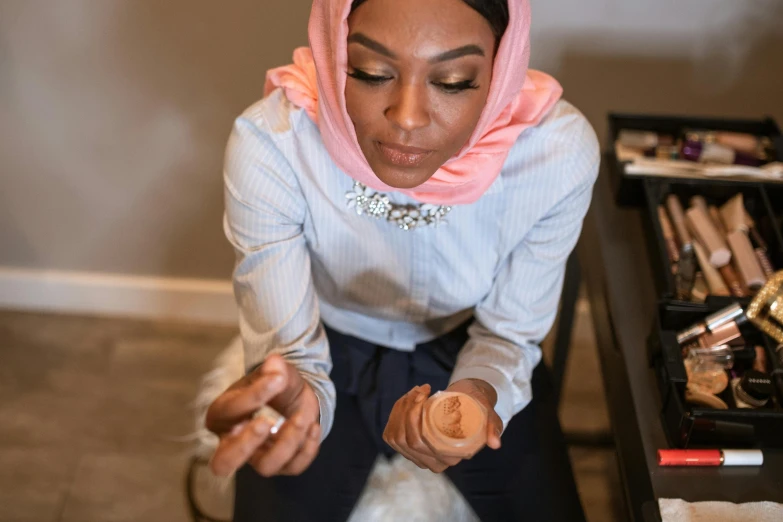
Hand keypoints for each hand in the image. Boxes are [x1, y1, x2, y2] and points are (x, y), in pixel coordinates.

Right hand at [205, 354, 320, 477]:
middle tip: (265, 422)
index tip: (277, 378)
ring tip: (302, 416)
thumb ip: (274, 368)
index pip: (228, 411)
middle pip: (224, 462)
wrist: (295, 397)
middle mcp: (234, 442)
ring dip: (288, 441)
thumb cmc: (274, 386)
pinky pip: (293, 467)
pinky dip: (307, 449)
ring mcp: (258, 457)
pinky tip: (313, 426)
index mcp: (223, 415)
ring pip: (266, 466)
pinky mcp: (283, 464)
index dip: (253, 396)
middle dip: (246, 444)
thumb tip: (275, 363)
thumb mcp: (274, 372)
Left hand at [382, 379, 501, 473]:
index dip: (414, 417)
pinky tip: (408, 399)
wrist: (467, 402)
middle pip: (405, 439)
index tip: (425, 393)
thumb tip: (495, 444)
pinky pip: (390, 434)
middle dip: (407, 408)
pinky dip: (396, 412)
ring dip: (402, 408)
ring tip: (417, 390)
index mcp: (448, 459)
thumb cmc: (478, 409)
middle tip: (422, 388)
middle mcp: (430, 462)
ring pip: (395, 437)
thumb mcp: (489, 416)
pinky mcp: (404, 446)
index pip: (420, 443)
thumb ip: (493, 428)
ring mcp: (415, 456)